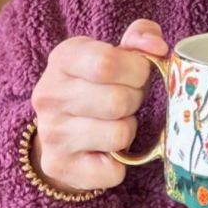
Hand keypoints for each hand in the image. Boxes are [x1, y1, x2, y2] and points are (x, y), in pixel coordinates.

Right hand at [30, 19, 168, 193]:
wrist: (62, 130)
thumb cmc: (100, 85)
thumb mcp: (116, 52)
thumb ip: (141, 37)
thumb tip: (158, 47)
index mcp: (63, 58)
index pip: (107, 63)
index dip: (136, 71)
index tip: (138, 74)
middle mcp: (49, 95)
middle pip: (118, 101)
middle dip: (135, 101)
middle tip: (127, 101)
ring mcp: (51, 134)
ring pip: (119, 134)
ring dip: (128, 130)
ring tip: (115, 122)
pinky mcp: (61, 167)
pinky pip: (114, 170)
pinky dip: (122, 163)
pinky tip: (107, 150)